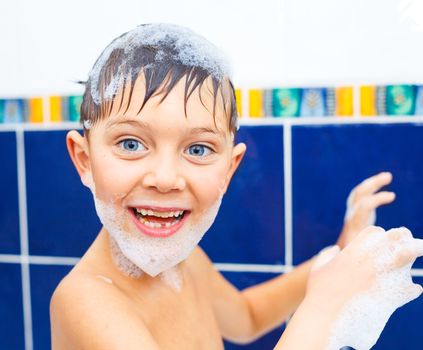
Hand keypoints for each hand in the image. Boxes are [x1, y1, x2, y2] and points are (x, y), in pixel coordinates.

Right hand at [307, 226, 422, 349]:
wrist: (326, 319)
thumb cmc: (319, 295)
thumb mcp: (318, 269)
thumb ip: (327, 255)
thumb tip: (335, 250)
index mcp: (355, 249)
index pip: (377, 232)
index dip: (381, 238)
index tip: (381, 247)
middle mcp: (373, 257)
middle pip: (400, 235)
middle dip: (405, 240)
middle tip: (408, 248)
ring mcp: (386, 274)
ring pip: (412, 254)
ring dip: (413, 258)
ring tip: (402, 269)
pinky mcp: (395, 295)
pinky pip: (413, 288)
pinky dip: (410, 290)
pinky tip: (403, 293)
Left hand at [337, 172, 394, 248]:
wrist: (337, 255)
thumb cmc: (351, 256)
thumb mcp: (357, 254)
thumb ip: (364, 251)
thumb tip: (375, 254)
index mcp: (354, 225)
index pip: (363, 206)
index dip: (377, 199)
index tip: (392, 195)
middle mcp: (351, 215)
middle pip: (359, 194)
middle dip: (373, 184)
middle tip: (388, 176)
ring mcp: (351, 212)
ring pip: (359, 192)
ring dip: (372, 182)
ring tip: (388, 176)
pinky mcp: (355, 211)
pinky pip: (361, 195)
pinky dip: (370, 187)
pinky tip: (381, 182)